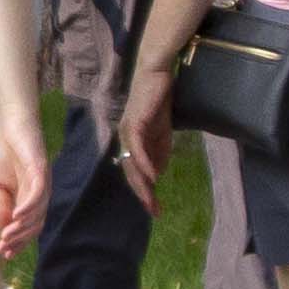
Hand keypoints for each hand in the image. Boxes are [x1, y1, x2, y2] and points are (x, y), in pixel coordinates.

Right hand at [0, 112, 51, 258]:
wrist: (11, 125)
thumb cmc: (7, 152)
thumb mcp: (0, 185)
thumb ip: (2, 206)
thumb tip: (5, 229)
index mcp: (31, 198)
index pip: (29, 226)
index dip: (18, 242)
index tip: (3, 253)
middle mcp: (41, 193)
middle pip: (36, 224)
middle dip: (20, 239)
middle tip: (4, 249)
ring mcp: (43, 182)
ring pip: (38, 212)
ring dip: (22, 227)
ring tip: (7, 236)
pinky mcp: (40, 169)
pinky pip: (38, 193)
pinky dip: (28, 207)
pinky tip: (16, 216)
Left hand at [115, 70, 177, 205]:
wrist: (158, 76)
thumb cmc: (159, 102)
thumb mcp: (163, 134)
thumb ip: (160, 154)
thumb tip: (157, 175)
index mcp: (131, 142)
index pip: (135, 171)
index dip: (144, 191)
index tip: (155, 208)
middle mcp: (125, 139)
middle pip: (131, 172)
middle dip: (143, 194)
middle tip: (154, 212)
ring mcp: (127, 131)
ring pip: (132, 164)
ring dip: (143, 184)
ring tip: (152, 201)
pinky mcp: (133, 123)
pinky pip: (137, 148)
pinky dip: (145, 164)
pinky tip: (153, 177)